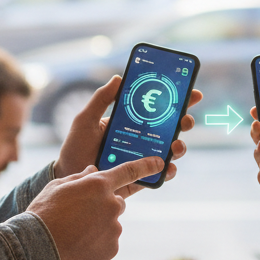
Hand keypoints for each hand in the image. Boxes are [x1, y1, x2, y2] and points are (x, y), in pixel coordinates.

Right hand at [28, 156, 163, 259]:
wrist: (37, 249)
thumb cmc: (44, 213)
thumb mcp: (58, 187)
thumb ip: (80, 177)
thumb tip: (94, 170)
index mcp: (99, 184)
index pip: (129, 170)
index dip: (146, 165)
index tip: (160, 163)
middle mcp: (112, 204)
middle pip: (116, 202)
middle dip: (102, 206)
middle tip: (80, 216)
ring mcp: (114, 227)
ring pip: (111, 224)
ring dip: (98, 227)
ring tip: (75, 234)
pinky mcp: (113, 248)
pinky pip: (108, 243)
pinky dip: (97, 245)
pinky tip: (79, 246)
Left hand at [54, 77, 201, 195]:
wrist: (70, 181)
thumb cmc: (76, 148)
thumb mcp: (85, 120)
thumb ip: (100, 100)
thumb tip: (118, 78)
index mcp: (130, 122)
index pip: (156, 108)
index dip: (175, 99)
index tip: (189, 90)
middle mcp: (141, 139)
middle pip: (170, 128)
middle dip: (184, 121)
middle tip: (186, 119)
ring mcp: (143, 159)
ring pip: (170, 150)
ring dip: (179, 146)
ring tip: (176, 145)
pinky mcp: (141, 177)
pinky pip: (161, 174)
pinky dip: (169, 170)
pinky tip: (168, 166)